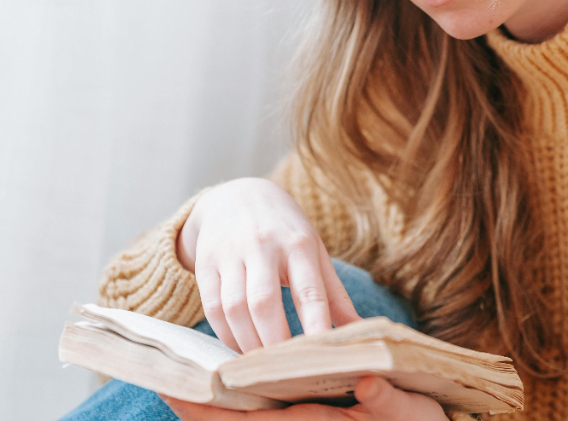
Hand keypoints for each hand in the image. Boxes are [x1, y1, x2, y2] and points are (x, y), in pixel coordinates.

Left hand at [161, 377, 448, 420]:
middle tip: (164, 385)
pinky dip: (242, 405)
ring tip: (187, 382)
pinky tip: (229, 387)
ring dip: (217, 409)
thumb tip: (366, 384)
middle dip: (201, 411)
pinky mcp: (313, 418)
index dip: (215, 412)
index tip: (182, 392)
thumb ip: (390, 402)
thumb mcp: (414, 412)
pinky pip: (268, 416)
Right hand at [176, 177, 362, 352]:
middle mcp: (263, 246)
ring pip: (234, 308)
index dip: (314, 323)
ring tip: (261, 366)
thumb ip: (335, 294)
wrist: (239, 196)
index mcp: (299, 243)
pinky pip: (211, 307)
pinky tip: (238, 347)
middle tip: (284, 371)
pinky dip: (225, 333)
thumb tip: (361, 331)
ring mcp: (231, 254)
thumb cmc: (287, 230)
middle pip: (265, 303)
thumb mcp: (316, 251)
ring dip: (247, 342)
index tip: (321, 353)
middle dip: (273, 341)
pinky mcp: (207, 263)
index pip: (308, 290)